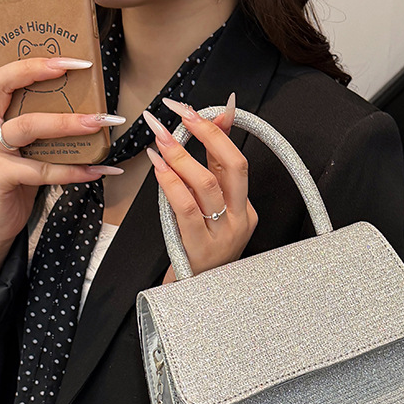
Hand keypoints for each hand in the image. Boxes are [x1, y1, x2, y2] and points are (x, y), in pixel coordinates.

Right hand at [0, 22, 124, 290]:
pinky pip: (42, 170)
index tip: (10, 19)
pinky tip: (102, 169)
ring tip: (102, 120)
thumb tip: (76, 99)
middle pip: (1, 82)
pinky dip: (75, 170)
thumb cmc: (10, 176)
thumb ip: (29, 117)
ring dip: (69, 122)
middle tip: (77, 64)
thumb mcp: (16, 142)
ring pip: (28, 125)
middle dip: (38, 68)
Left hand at [142, 95, 257, 283]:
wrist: (194, 294)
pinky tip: (157, 166)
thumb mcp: (211, 210)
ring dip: (181, 155)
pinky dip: (170, 182)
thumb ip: (211, 168)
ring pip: (207, 185)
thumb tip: (217, 116)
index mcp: (246, 210)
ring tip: (159, 136)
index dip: (218, 131)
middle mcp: (239, 220)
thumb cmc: (199, 248)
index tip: (195, 109)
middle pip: (234, 167)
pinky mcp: (199, 247)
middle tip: (180, 113)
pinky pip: (186, 207)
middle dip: (206, 134)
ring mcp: (222, 235)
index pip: (236, 162)